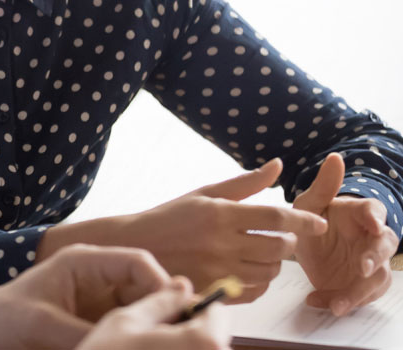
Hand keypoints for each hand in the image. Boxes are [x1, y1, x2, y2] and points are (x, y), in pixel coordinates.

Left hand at [0, 244, 176, 348]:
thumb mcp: (43, 326)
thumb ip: (88, 334)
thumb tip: (130, 345)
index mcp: (83, 263)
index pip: (138, 263)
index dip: (162, 286)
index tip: (176, 316)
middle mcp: (94, 279)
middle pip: (147, 290)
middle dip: (164, 312)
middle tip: (181, 339)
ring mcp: (96, 304)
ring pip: (141, 314)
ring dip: (152, 330)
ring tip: (161, 346)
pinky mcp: (93, 327)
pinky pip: (126, 333)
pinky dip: (135, 343)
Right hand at [78, 277, 230, 349]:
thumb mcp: (127, 320)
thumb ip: (161, 301)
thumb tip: (182, 286)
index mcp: (203, 343)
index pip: (217, 313)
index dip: (192, 307)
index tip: (170, 310)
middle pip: (213, 338)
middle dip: (188, 331)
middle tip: (153, 335)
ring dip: (182, 349)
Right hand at [111, 159, 326, 299]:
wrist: (138, 246)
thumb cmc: (172, 216)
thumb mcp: (204, 193)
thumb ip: (245, 183)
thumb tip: (278, 165)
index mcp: (219, 214)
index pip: (274, 218)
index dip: (303, 221)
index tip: (319, 223)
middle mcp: (220, 243)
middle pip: (278, 248)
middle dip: (288, 243)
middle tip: (281, 238)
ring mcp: (217, 270)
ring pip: (269, 273)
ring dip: (275, 264)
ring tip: (264, 254)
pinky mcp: (213, 290)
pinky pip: (254, 292)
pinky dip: (260, 283)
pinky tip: (250, 271)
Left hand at [293, 152, 398, 314]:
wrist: (301, 247)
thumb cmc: (309, 218)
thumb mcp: (308, 204)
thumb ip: (323, 186)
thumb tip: (335, 157)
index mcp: (359, 214)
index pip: (375, 211)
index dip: (374, 217)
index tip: (371, 223)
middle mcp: (370, 239)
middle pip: (385, 247)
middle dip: (376, 258)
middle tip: (362, 267)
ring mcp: (368, 264)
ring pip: (377, 278)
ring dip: (360, 291)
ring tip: (338, 302)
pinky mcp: (360, 285)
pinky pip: (359, 296)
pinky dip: (341, 301)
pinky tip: (319, 302)